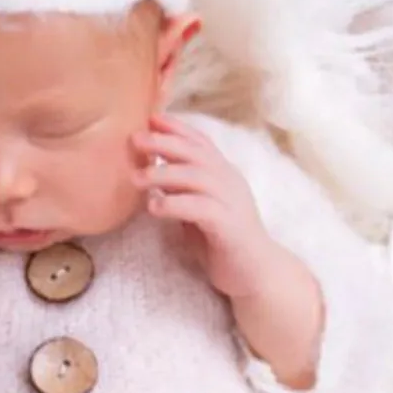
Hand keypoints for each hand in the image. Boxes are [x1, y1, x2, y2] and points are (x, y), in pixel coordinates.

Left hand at [132, 112, 278, 299]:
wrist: (257, 274)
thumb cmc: (224, 243)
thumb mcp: (199, 211)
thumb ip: (183, 192)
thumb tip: (155, 175)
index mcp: (223, 176)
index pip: (201, 143)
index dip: (177, 128)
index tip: (151, 118)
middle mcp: (229, 183)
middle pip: (196, 153)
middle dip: (165, 143)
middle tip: (135, 139)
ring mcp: (230, 202)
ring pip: (196, 177)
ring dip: (163, 174)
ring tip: (136, 178)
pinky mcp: (227, 225)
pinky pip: (199, 208)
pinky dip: (174, 204)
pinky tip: (154, 206)